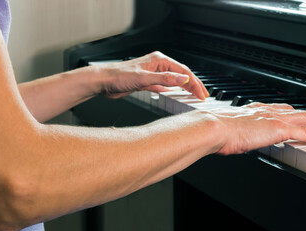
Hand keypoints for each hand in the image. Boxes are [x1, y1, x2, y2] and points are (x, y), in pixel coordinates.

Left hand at [89, 51, 208, 98]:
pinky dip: (171, 91)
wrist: (103, 82)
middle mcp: (157, 66)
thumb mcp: (144, 78)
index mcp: (159, 60)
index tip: (201, 93)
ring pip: (173, 81)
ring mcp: (152, 74)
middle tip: (202, 95)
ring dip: (184, 88)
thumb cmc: (118, 76)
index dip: (194, 83)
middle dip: (193, 85)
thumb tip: (183, 79)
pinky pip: (163, 86)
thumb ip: (165, 79)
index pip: (183, 71)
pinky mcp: (146, 83)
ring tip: (193, 95)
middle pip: (180, 75)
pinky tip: (175, 94)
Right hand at [205, 102, 305, 154]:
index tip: (292, 115)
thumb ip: (232, 133)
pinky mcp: (279, 128)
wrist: (213, 127)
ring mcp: (273, 118)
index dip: (287, 112)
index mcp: (251, 110)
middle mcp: (264, 110)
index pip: (275, 109)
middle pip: (293, 110)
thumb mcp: (224, 130)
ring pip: (305, 118)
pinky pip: (304, 133)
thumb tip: (228, 141)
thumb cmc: (213, 130)